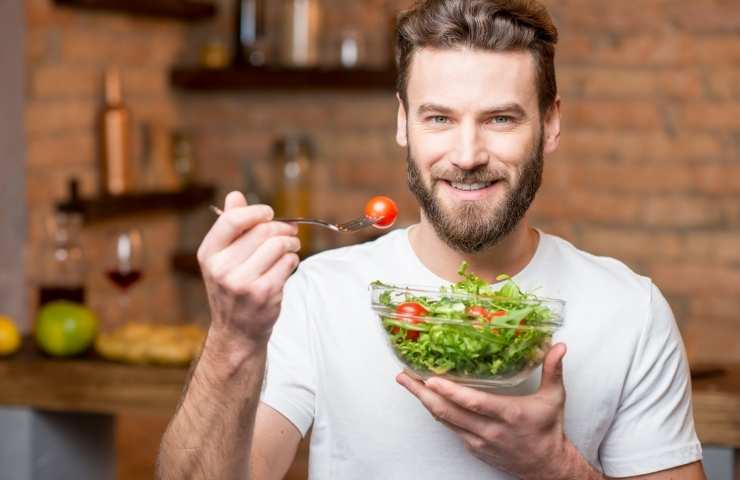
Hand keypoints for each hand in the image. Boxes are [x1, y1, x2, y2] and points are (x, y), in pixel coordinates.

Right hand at [197, 191, 299, 347]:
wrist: (237, 331)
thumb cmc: (233, 288)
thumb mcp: (222, 258)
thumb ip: (230, 226)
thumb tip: (235, 195)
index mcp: (209, 253)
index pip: (232, 219)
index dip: (256, 211)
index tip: (269, 213)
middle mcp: (221, 268)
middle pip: (262, 230)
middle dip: (282, 227)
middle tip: (290, 232)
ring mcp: (242, 282)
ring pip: (278, 245)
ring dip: (291, 242)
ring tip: (292, 246)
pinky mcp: (263, 293)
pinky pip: (288, 262)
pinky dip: (293, 260)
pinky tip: (287, 265)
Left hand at [397, 343, 583, 478]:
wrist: (546, 466)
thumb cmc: (548, 430)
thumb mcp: (554, 399)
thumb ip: (553, 370)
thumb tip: (559, 346)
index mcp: (509, 415)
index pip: (475, 403)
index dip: (451, 392)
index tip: (432, 379)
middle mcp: (490, 430)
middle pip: (449, 412)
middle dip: (423, 393)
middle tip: (405, 376)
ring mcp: (478, 440)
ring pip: (444, 420)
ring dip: (424, 401)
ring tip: (407, 382)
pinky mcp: (473, 447)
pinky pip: (449, 428)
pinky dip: (436, 412)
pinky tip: (425, 398)